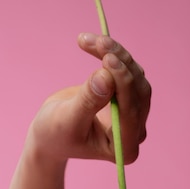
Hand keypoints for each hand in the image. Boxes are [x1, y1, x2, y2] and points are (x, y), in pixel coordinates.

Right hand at [27, 33, 150, 164]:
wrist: (51, 131)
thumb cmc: (55, 133)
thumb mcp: (67, 120)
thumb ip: (88, 101)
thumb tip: (106, 77)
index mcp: (124, 148)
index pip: (131, 113)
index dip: (123, 84)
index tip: (108, 59)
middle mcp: (135, 132)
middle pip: (138, 92)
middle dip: (119, 64)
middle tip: (98, 42)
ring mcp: (134, 114)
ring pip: (135, 77)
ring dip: (115, 54)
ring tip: (87, 40)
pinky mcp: (128, 96)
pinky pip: (127, 70)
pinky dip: (112, 54)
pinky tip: (93, 43)